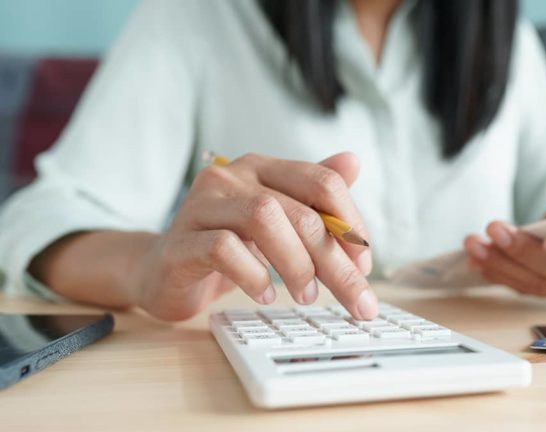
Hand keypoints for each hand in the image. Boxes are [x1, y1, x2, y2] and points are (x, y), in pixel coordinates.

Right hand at [130, 152, 376, 320]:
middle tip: (355, 297)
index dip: (351, 223)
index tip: (364, 265)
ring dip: (296, 264)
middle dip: (335, 260)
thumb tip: (354, 161)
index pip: (322, 182)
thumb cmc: (228, 246)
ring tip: (306, 295)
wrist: (164, 272)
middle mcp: (231, 177)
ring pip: (263, 217)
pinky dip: (253, 275)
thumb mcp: (278, 223)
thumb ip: (313, 196)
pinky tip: (264, 294)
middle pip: (300, 211)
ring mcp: (201, 205)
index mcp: (262, 168)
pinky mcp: (180, 241)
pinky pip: (224, 248)